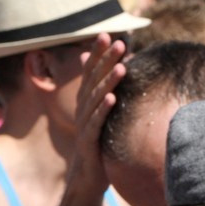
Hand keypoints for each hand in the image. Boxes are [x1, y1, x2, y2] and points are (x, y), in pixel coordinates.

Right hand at [59, 33, 126, 205]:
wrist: (89, 171)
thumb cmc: (99, 135)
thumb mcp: (101, 109)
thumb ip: (105, 86)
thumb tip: (118, 62)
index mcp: (86, 96)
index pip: (91, 70)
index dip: (98, 52)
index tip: (107, 34)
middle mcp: (83, 106)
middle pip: (94, 79)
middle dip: (106, 60)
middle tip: (119, 43)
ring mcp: (84, 122)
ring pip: (95, 97)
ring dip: (108, 81)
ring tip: (122, 67)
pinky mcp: (88, 139)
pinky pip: (96, 122)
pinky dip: (103, 109)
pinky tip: (112, 98)